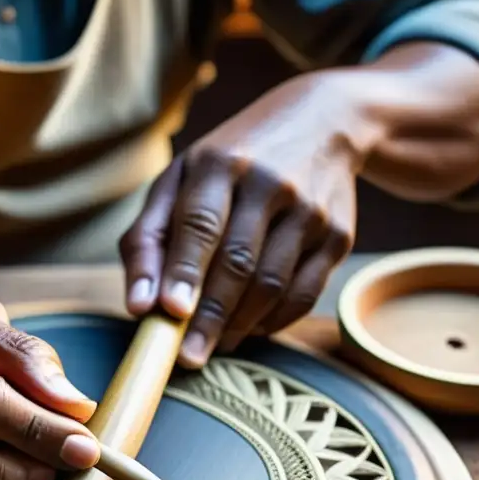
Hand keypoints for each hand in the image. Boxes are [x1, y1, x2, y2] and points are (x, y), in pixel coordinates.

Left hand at [120, 74, 368, 367]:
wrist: (322, 121)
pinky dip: (271, 321)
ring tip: (212, 346)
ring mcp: (310, 210)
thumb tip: (139, 306)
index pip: (200, 223)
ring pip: (272, 285)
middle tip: (186, 358)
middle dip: (209, 317)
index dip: (184, 270)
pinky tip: (247, 328)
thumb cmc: (228, 164)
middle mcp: (271, 183)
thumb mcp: (178, 181)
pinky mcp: (338, 235)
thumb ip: (148, 238)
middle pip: (238, 263)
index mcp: (221, 163)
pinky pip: (302, 295)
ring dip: (238, 325)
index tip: (169, 312)